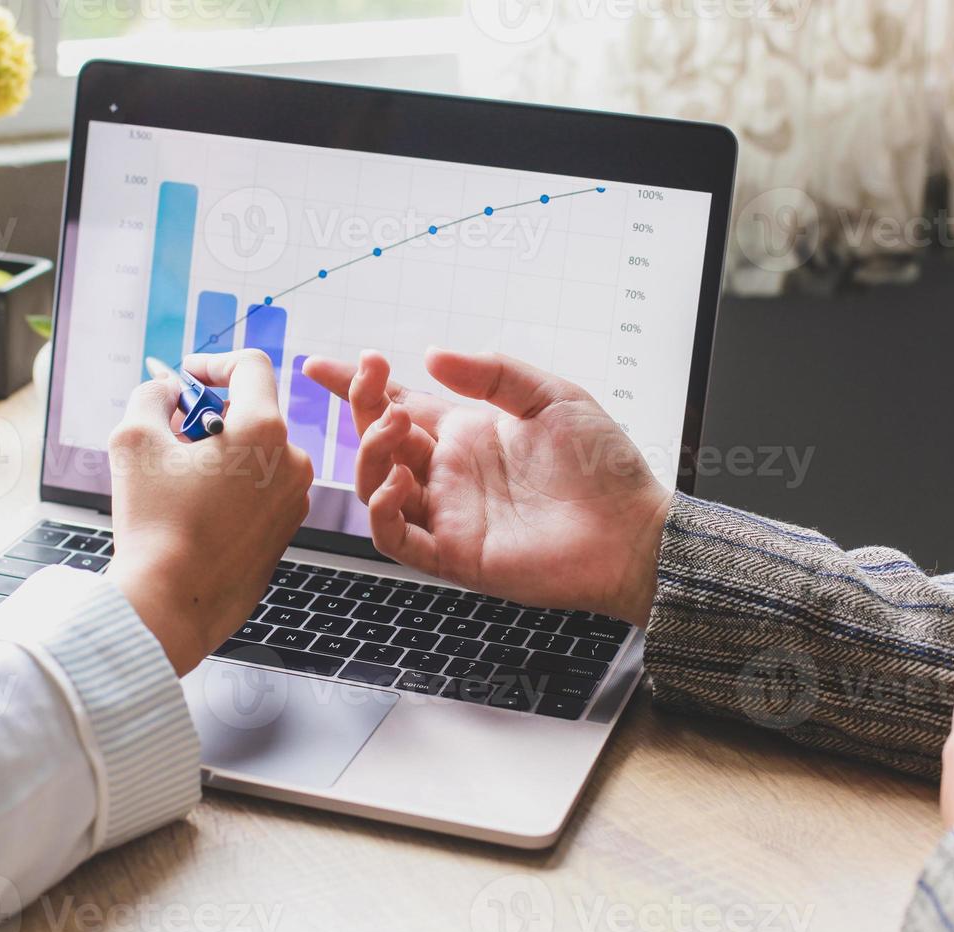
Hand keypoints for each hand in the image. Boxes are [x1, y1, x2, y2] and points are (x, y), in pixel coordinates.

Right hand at [104, 349, 313, 675]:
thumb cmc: (154, 522)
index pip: (250, 366)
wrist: (171, 604)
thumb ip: (152, 397)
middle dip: (209, 416)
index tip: (183, 378)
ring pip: (257, 454)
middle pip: (252, 412)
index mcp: (265, 429)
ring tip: (177, 482)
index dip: (211, 363)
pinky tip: (194, 511)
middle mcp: (293, 460)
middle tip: (168, 435)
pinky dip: (232, 487)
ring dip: (220, 454)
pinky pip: (261, 490)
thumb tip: (167, 391)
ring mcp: (295, 499)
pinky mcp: (287, 531)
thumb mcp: (133, 439)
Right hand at [302, 349, 670, 624]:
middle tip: (368, 379)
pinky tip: (396, 482)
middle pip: (379, 440)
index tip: (320, 365)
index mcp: (467, 434)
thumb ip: (491, 372)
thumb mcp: (551, 395)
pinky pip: (397, 538)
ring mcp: (448, 515)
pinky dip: (382, 512)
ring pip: (377, 487)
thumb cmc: (602, 467)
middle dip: (361, 407)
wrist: (633, 530)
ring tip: (392, 426)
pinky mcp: (454, 555)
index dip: (357, 386)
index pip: (396, 405)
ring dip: (370, 454)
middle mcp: (449, 473)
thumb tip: (431, 354)